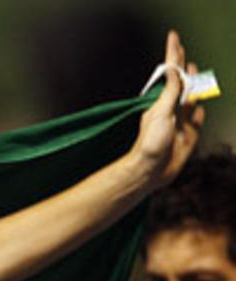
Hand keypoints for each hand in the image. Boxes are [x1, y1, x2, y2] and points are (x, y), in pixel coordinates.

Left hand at [127, 31, 205, 190]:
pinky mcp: (189, 136)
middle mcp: (171, 110)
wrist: (151, 170)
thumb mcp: (160, 114)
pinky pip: (197, 120)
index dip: (173, 56)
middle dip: (184, 70)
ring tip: (193, 72)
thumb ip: (170, 94)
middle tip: (184, 55)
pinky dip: (200, 111)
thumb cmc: (150, 144)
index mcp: (162, 103)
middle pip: (182, 86)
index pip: (171, 74)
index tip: (173, 39)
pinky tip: (199, 104)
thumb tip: (174, 73)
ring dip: (194, 86)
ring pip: (192, 100)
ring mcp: (181, 123)